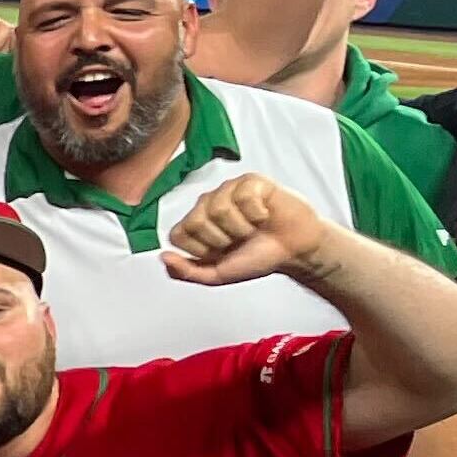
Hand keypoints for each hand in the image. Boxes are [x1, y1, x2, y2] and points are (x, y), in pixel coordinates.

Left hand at [164, 171, 329, 285]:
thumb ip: (186, 271)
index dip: (202, 250)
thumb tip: (162, 256)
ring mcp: (228, 190)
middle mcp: (207, 204)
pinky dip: (257, 213)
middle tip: (240, 240)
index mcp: (195, 225)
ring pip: (219, 208)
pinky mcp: (251, 181)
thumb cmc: (257, 258)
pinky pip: (244, 196)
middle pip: (196, 221)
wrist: (293, 251)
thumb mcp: (216, 275)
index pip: (178, 235)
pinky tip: (263, 215)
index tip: (221, 252)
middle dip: (222, 239)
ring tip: (252, 228)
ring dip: (241, 227)